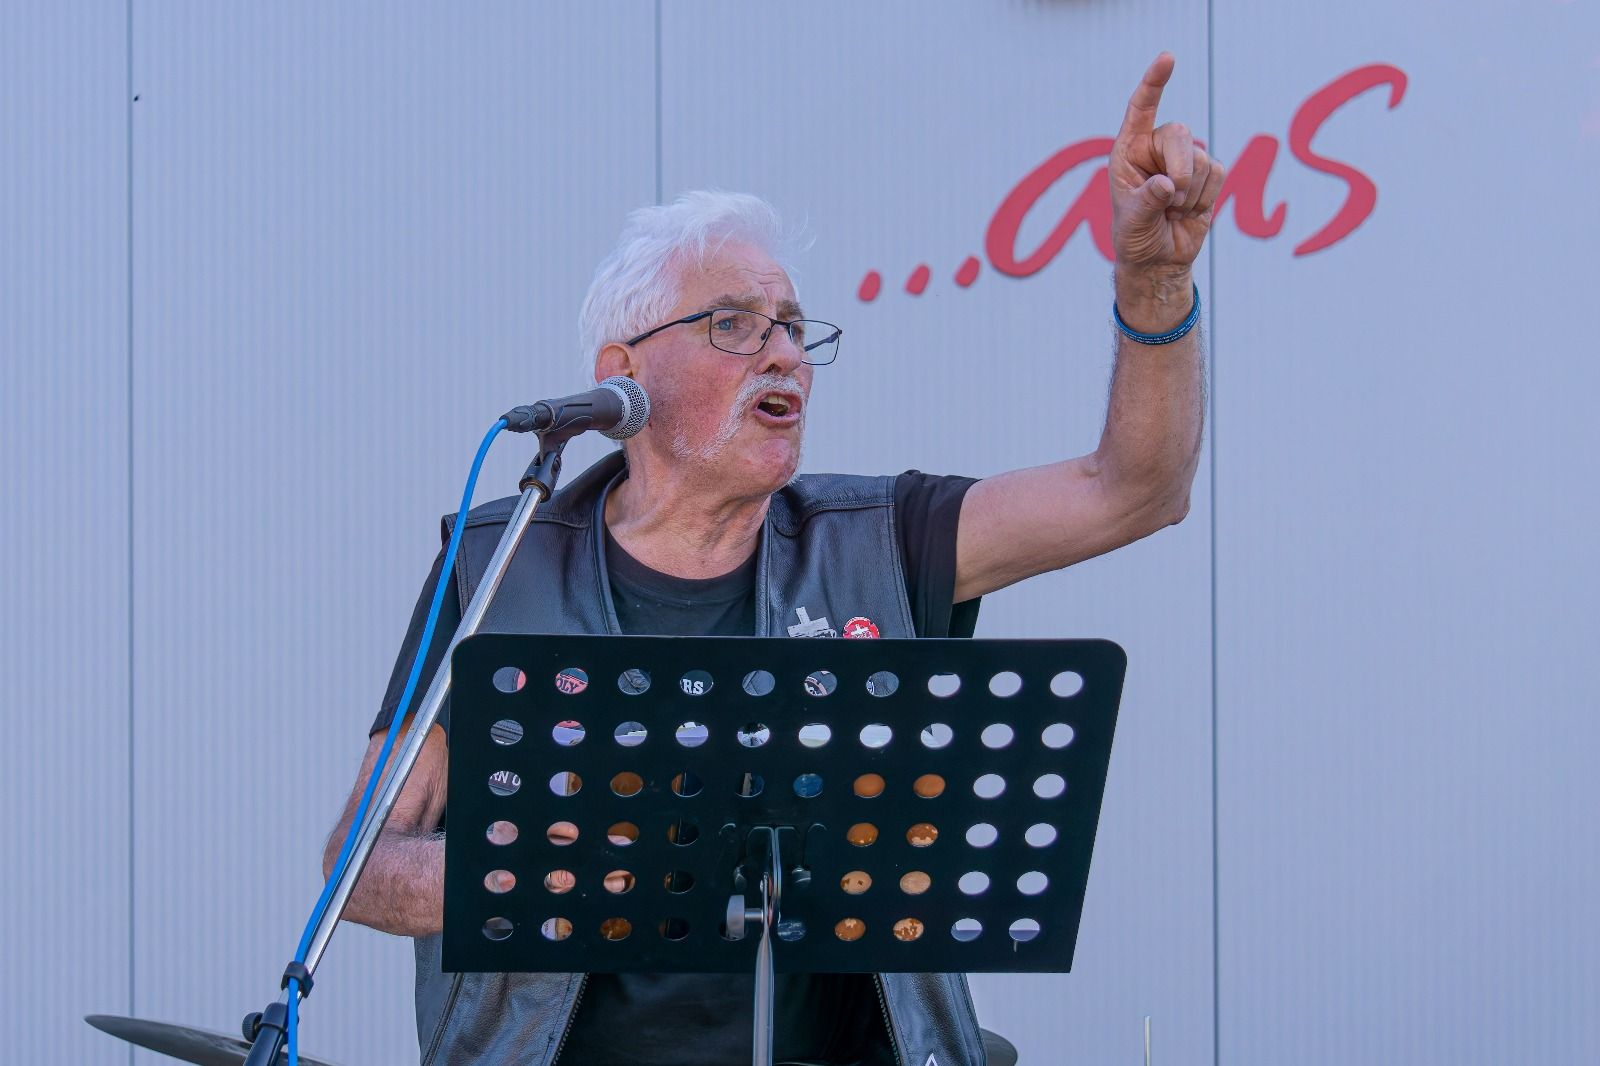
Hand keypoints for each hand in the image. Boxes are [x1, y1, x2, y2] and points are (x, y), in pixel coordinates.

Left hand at [1109, 53, 1223, 273]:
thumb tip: (1168, 184)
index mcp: (1128, 150)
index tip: (1168, 58)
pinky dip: (1205, 197)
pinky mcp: (1207, 173)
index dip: (1154, 83)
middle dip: (1181, 169)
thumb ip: (1147, 201)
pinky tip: (1189, 211)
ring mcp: (1183, 159)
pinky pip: (1217, 172)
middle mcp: (1155, 149)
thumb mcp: (1132, 223)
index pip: (1141, 108)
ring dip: (1191, 193)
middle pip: (1181, 134)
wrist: (1158, 260)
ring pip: (1201, 158)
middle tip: (1172, 199)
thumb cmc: (1135, 238)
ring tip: (1173, 211)